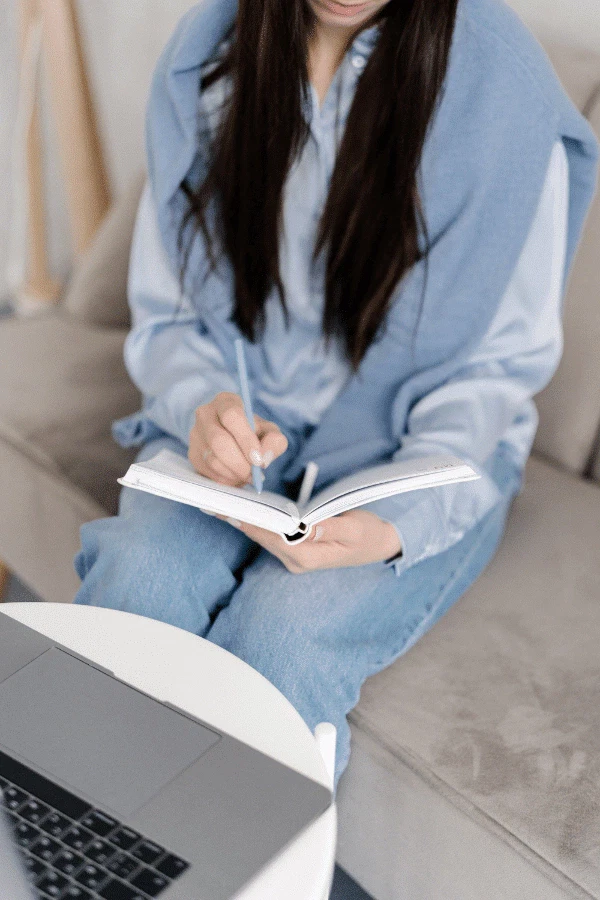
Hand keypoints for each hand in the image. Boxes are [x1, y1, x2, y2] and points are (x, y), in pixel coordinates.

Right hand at [189, 392, 287, 485]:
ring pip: (213, 459)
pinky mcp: (193, 454)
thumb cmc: (254, 433)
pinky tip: (236, 476)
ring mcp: (196, 434)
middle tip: (254, 475)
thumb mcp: (269, 432)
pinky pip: (208, 472)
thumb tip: (263, 457)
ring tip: (248, 476)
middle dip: (240, 463)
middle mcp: (206, 414)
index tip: (258, 460)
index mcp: (226, 401)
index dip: (246, 439)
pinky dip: (226, 479)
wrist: (235, 440)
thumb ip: (274, 441)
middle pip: (219, 441)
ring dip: (234, 473)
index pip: (231, 416)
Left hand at [221, 509, 401, 572]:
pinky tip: (245, 509)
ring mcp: (294, 558)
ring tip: (225, 503)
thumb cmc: (367, 533)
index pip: (274, 538)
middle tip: (219, 502)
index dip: (254, 523)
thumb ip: (330, 528)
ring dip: (247, 521)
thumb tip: (307, 527)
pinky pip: (270, 536)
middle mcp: (297, 562)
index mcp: (309, 557)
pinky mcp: (294, 551)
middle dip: (243, 520)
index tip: (235, 508)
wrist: (377, 545)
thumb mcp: (354, 528)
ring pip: (264, 538)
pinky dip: (258, 523)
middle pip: (263, 538)